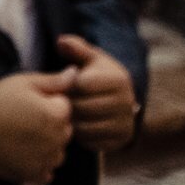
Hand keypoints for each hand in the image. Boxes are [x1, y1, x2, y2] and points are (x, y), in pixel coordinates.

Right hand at [0, 67, 76, 184]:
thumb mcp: (23, 82)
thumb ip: (54, 80)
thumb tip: (76, 73)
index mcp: (57, 115)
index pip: (65, 107)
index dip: (47, 102)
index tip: (27, 103)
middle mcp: (57, 140)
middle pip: (63, 130)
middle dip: (50, 124)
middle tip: (23, 119)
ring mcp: (46, 160)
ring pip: (57, 152)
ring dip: (47, 146)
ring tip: (22, 137)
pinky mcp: (34, 175)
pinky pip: (47, 172)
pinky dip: (38, 165)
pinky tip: (22, 154)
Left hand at [59, 34, 138, 151]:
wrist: (118, 100)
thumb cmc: (97, 75)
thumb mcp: (89, 58)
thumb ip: (76, 48)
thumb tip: (61, 41)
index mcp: (118, 79)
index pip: (81, 85)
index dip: (65, 85)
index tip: (60, 85)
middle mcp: (127, 102)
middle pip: (82, 108)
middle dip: (66, 105)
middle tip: (57, 103)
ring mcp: (126, 123)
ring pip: (85, 127)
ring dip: (70, 122)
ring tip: (64, 113)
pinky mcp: (121, 140)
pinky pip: (92, 143)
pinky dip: (80, 137)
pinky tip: (76, 125)